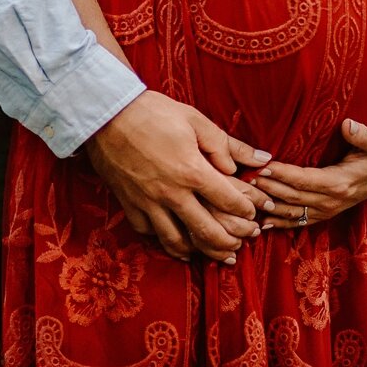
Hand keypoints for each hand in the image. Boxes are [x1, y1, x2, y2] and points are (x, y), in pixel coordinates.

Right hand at [81, 91, 274, 262]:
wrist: (106, 115)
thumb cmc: (153, 112)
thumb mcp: (195, 120)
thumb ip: (227, 144)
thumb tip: (260, 158)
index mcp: (191, 171)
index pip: (228, 200)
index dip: (247, 210)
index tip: (256, 214)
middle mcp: (171, 194)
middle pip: (207, 231)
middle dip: (231, 242)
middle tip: (244, 243)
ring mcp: (148, 203)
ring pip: (178, 241)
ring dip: (202, 251)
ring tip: (218, 254)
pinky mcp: (130, 206)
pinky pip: (150, 234)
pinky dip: (167, 243)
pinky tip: (180, 244)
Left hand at [254, 120, 366, 229]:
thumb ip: (363, 135)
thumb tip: (349, 125)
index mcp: (340, 182)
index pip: (304, 179)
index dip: (283, 174)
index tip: (263, 166)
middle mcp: (332, 200)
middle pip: (293, 196)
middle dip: (268, 188)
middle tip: (245, 179)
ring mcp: (328, 210)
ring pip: (293, 212)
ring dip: (269, 206)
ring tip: (247, 198)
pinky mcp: (325, 213)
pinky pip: (299, 221)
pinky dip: (280, 223)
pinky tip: (262, 223)